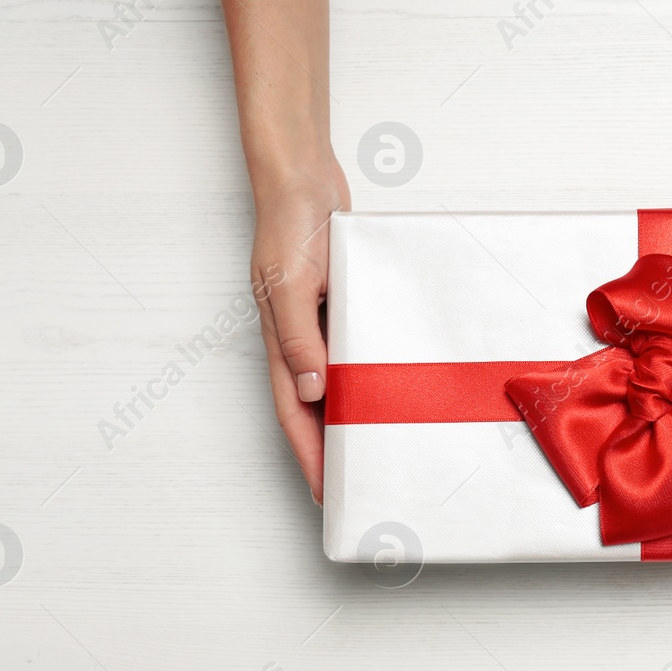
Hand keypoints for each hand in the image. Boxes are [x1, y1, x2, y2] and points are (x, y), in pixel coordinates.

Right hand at [252, 163, 349, 504]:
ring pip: (338, 381)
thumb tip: (312, 390)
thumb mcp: (289, 283)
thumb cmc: (289, 223)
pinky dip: (369, 370)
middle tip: (358, 484)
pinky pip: (356, 346)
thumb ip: (298, 337)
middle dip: (331, 449)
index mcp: (279, 340)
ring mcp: (319, 322)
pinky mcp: (340, 302)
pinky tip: (392, 383)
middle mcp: (298, 338)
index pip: (293, 414)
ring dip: (353, 413)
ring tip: (379, 447)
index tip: (325, 493)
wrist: (302, 176)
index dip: (308, 456)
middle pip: (315, 408)